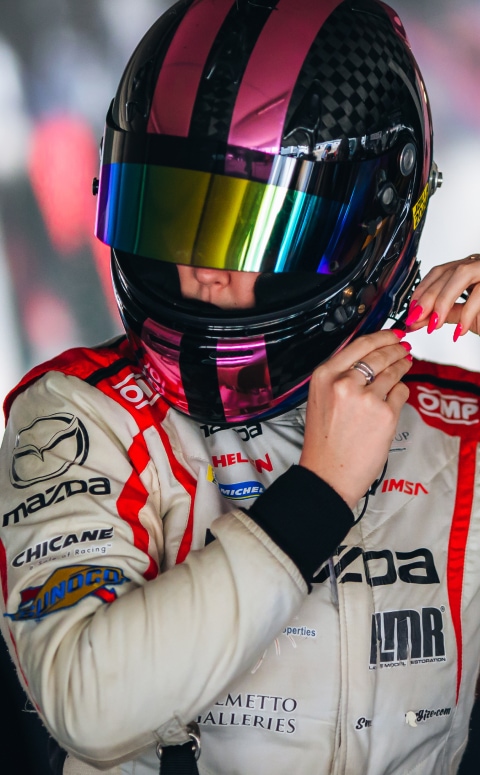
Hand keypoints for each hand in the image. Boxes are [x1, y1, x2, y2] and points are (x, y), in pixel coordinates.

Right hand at [299, 330, 411, 508]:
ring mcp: (366, 398)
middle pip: (379, 355)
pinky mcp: (385, 414)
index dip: (381, 336)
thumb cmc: (324, 443)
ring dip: (402, 366)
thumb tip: (367, 358)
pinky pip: (400, 393)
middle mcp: (344, 383)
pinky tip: (397, 394)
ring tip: (406, 364)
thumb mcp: (321, 399)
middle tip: (403, 348)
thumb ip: (340, 376)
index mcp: (324, 376)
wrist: (328, 474)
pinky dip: (401, 392)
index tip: (391, 334)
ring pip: (393, 371)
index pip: (359, 344)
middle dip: (396, 349)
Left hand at [405, 254, 479, 339]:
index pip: (439, 272)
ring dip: (443, 300)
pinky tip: (460, 331)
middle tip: (416, 319)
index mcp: (469, 269)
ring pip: (462, 275)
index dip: (422, 289)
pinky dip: (467, 313)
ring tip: (434, 324)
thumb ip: (443, 315)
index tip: (410, 310)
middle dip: (428, 297)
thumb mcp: (466, 316)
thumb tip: (415, 320)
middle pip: (447, 272)